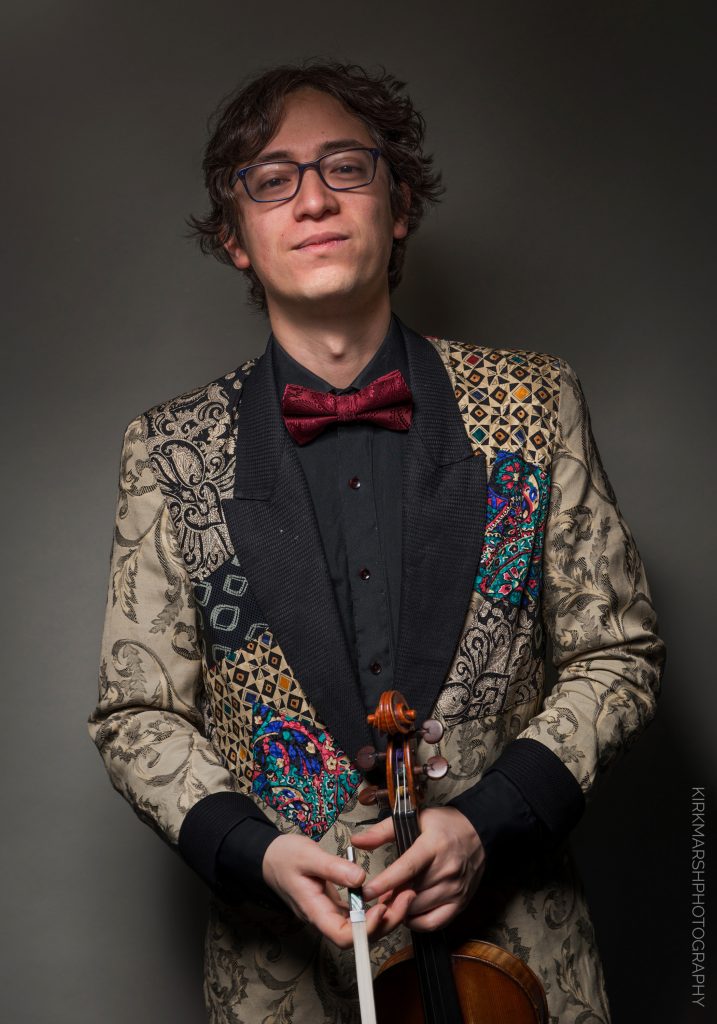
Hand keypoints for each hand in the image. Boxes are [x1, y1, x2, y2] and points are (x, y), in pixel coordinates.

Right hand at [262, 833, 414, 948]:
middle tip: (406, 897)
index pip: (342, 936)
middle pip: (359, 936)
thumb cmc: (284, 857)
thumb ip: (333, 867)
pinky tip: (388, 891)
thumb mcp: (307, 856)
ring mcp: (331, 912)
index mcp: (315, 911)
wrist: (270, 857)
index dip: (365, 929)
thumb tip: (360, 878)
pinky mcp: (336, 904)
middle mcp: (325, 917)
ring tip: (404, 892)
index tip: (382, 908)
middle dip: (386, 921)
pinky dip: (376, 904)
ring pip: (362, 926)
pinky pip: (359, 913)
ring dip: (386, 914)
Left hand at [351, 807, 485, 931]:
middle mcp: (446, 869)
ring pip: (419, 908)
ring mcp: (455, 888)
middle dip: (389, 896)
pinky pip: (434, 922)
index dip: (385, 882)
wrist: (478, 833)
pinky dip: (417, 922)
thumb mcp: (413, 818)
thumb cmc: (444, 825)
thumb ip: (382, 831)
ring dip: (401, 908)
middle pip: (411, 892)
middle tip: (376, 894)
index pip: (407, 868)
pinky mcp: (460, 902)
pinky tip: (408, 911)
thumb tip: (357, 841)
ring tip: (391, 899)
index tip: (365, 891)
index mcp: (433, 846)